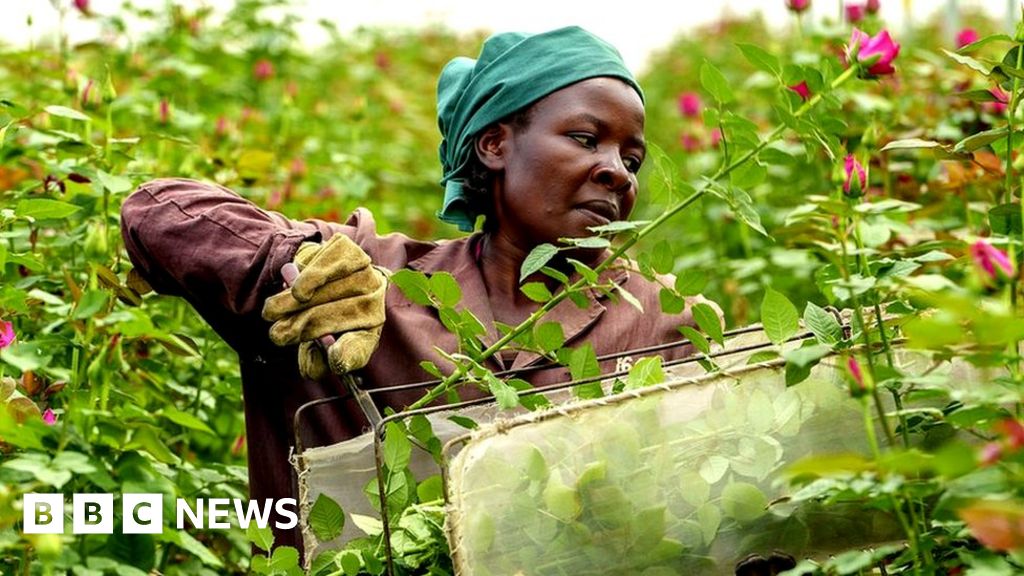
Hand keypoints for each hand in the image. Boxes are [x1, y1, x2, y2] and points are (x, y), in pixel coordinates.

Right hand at [262, 234, 386, 378]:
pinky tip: (295, 290)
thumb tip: (313, 369)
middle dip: (305, 329)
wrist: (310, 268)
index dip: (348, 354)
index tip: (333, 357)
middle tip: (278, 336)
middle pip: (342, 317)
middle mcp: (373, 299)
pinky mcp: (348, 250)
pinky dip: (308, 280)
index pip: (362, 346)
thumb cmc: (314, 311)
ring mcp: (364, 272)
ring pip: (330, 293)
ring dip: (294, 306)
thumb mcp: (315, 341)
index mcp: (369, 328)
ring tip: (271, 313)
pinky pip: (327, 267)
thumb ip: (315, 359)